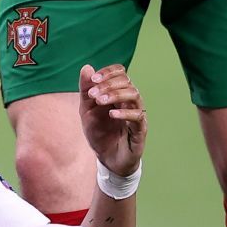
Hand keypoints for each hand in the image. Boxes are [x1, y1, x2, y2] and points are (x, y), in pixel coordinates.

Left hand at [78, 63, 145, 178]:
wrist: (107, 159)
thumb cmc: (100, 133)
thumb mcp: (87, 110)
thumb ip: (86, 90)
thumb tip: (86, 67)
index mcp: (119, 93)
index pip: (120, 72)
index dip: (108, 72)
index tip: (93, 79)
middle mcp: (130, 101)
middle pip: (127, 81)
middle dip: (108, 84)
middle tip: (93, 94)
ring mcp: (137, 114)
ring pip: (134, 95)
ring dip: (115, 95)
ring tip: (100, 102)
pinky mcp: (140, 130)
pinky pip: (138, 116)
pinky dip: (124, 113)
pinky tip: (111, 114)